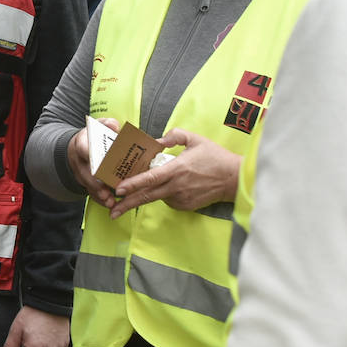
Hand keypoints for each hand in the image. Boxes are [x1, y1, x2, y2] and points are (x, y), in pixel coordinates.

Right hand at [66, 118, 116, 209]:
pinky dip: (100, 200)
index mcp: (82, 144)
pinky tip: (110, 205)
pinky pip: (91, 193)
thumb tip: (114, 127)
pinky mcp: (85, 183)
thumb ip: (107, 124)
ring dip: (99, 195)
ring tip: (110, 202)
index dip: (91, 158)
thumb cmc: (92, 137)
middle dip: (96, 184)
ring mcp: (81, 174)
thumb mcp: (97, 126)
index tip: (99, 165)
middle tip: (106, 192)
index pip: (84, 150)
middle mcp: (79, 161)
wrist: (76, 148)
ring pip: (88, 186)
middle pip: (86, 174)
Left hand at [109, 128, 240, 218]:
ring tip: (134, 192)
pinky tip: (171, 186)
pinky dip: (164, 194)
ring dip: (146, 195)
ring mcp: (181, 198)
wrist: (234, 179)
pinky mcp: (186, 206)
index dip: (132, 185)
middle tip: (111, 210)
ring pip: (157, 197)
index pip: (149, 179)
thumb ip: (175, 135)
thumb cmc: (215, 157)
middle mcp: (176, 186)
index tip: (118, 190)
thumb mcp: (195, 139)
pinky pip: (168, 200)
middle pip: (146, 196)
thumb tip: (158, 139)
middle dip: (127, 205)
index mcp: (176, 169)